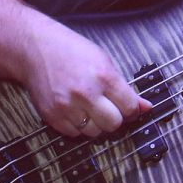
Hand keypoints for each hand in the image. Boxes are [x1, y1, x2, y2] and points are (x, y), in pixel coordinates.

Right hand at [21, 19, 150, 137]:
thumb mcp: (104, 61)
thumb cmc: (72, 51)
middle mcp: (86, 94)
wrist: (36, 49)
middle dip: (115, 118)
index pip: (129, 108)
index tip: (128, 108)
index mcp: (104, 77)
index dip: (132, 110)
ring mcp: (67, 107)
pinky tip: (75, 110)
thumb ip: (125, 88)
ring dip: (96, 123)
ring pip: (94, 132)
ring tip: (89, 107)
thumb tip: (146, 108)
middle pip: (113, 124)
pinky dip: (78, 126)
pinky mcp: (52, 116)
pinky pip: (74, 134)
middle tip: (109, 108)